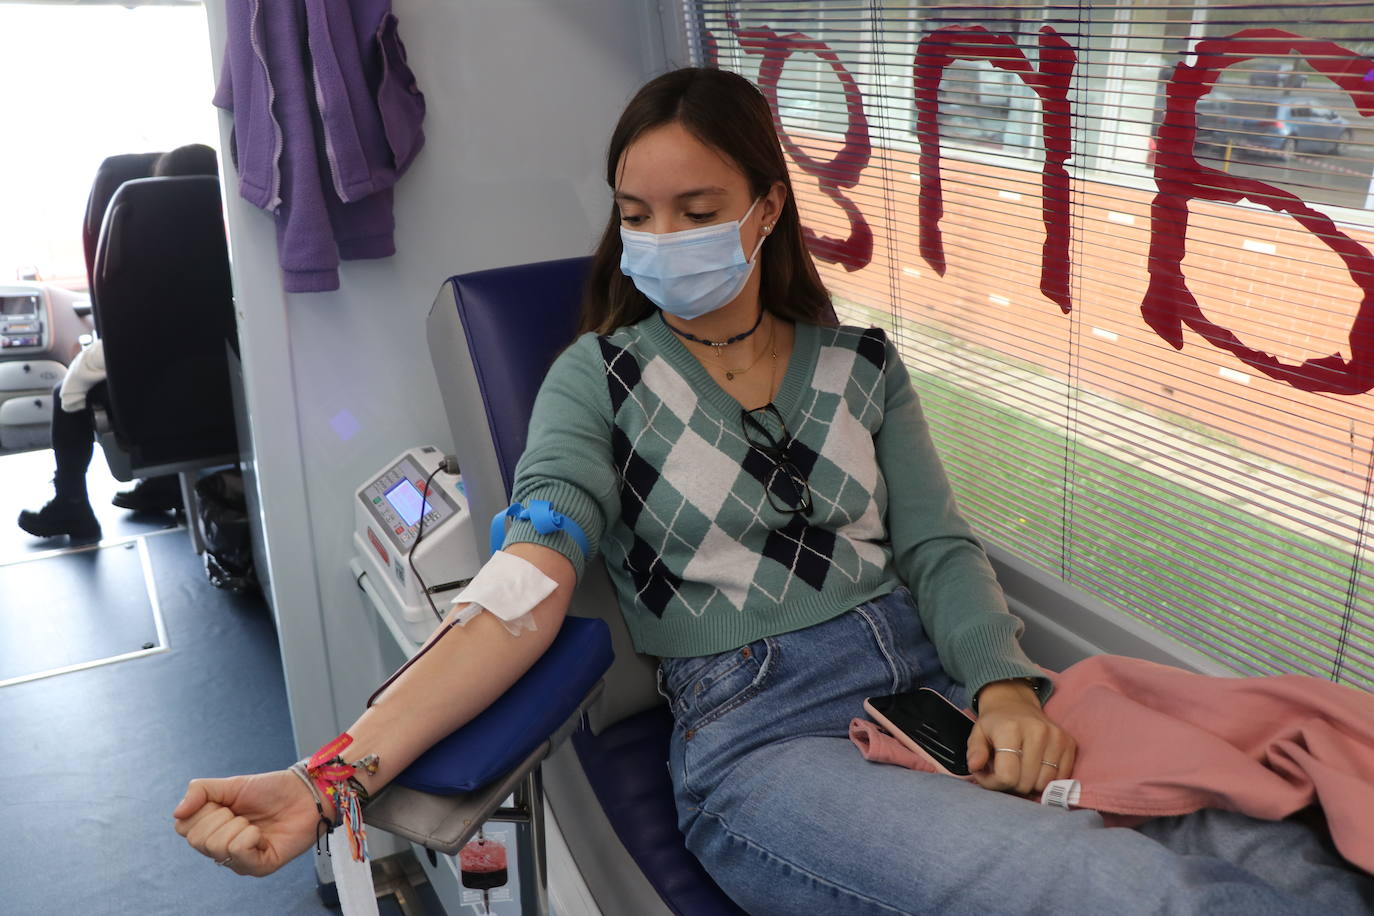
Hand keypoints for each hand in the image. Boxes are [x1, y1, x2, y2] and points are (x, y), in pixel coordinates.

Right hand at [173, 770, 325, 876]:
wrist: (305, 793)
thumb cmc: (270, 790)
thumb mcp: (231, 785)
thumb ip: (200, 792)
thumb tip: (177, 813)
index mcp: (211, 830)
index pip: (183, 827)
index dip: (203, 810)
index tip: (225, 803)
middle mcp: (221, 849)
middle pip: (198, 840)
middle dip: (221, 817)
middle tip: (243, 813)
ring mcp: (239, 861)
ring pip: (217, 846)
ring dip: (239, 825)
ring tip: (255, 823)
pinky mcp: (259, 867)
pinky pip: (239, 852)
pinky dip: (251, 836)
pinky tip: (263, 835)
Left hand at [965, 680, 1075, 794]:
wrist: (1015, 703)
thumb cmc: (995, 724)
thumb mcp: (977, 734)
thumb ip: (975, 752)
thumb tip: (974, 767)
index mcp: (1010, 729)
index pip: (1007, 775)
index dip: (995, 783)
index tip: (989, 775)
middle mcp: (1037, 731)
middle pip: (1026, 782)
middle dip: (1012, 785)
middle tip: (1005, 773)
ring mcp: (1056, 737)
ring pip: (1044, 784)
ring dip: (1030, 785)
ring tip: (1020, 771)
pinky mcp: (1069, 743)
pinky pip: (1061, 777)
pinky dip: (1047, 780)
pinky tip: (1036, 769)